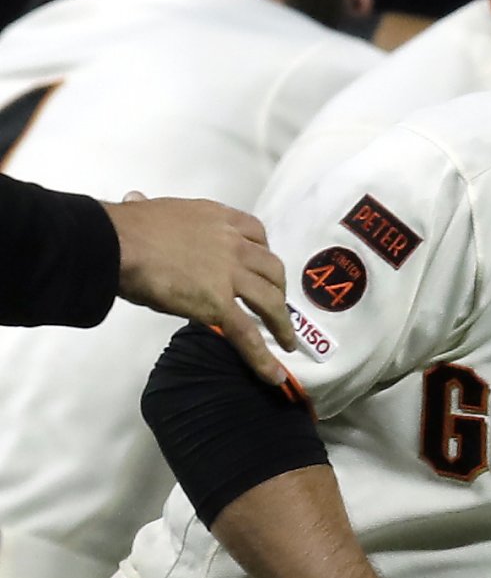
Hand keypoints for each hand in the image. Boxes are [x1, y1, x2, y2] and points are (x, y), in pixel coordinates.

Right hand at [105, 192, 294, 383]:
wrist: (116, 243)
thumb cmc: (124, 229)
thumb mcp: (147, 210)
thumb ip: (151, 211)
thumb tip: (135, 202)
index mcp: (218, 218)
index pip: (255, 233)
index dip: (262, 252)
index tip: (260, 265)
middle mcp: (233, 243)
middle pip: (271, 267)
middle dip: (277, 287)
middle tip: (276, 304)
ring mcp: (230, 274)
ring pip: (270, 301)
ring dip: (282, 323)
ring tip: (286, 341)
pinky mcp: (219, 303)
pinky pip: (247, 334)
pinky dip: (263, 357)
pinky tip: (273, 375)